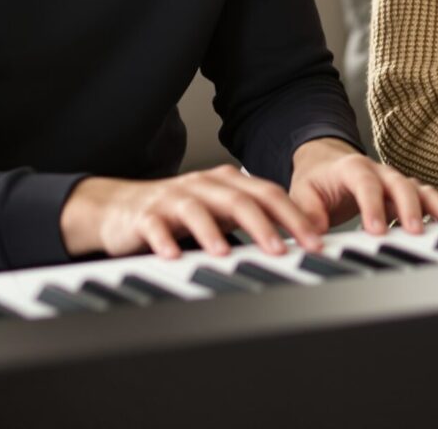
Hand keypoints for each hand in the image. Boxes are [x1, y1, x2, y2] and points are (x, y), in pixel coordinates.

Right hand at [60, 166, 327, 259]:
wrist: (121, 208)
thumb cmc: (179, 213)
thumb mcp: (221, 212)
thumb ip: (254, 220)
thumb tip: (300, 240)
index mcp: (227, 182)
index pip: (268, 194)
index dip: (294, 216)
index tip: (315, 241)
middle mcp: (203, 185)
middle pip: (239, 200)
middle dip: (264, 226)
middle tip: (283, 251)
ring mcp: (173, 198)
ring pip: (198, 211)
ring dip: (213, 232)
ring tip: (226, 254)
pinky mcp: (145, 215)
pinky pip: (155, 227)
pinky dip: (165, 241)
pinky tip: (174, 256)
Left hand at [287, 137, 437, 235]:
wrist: (325, 163)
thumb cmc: (315, 180)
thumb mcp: (301, 194)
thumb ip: (307, 213)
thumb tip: (314, 236)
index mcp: (351, 167)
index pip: (364, 182)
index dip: (372, 205)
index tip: (376, 231)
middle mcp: (379, 170)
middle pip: (400, 184)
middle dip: (410, 208)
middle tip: (415, 232)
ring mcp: (395, 181)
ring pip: (422, 190)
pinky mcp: (406, 193)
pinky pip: (430, 199)